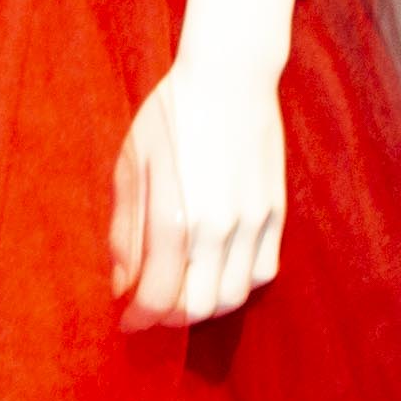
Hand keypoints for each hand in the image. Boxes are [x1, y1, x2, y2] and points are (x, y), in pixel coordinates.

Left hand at [108, 47, 287, 328]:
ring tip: (179, 290)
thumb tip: (122, 285)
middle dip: (168, 319)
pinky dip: (236, 285)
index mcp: (174, 217)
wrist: (229, 79)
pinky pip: (262, 272)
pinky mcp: (277, 213)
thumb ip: (124, 233)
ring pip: (234, 297)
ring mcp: (254, 222)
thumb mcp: (129, 169)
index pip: (158, 298)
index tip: (125, 321)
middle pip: (198, 308)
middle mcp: (219, 227)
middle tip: (148, 308)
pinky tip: (214, 270)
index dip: (138, 320)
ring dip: (203, 305)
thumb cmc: (167, 118)